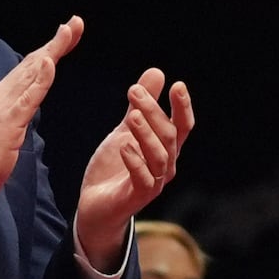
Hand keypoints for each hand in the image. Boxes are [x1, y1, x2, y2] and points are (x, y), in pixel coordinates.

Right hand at [0, 17, 83, 224]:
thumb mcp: (3, 133)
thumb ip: (13, 117)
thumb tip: (23, 108)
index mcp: (1, 100)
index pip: (29, 70)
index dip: (49, 52)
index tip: (67, 35)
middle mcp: (1, 96)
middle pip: (33, 63)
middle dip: (56, 42)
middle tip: (76, 22)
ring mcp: (3, 108)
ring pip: (32, 72)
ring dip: (52, 50)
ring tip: (69, 31)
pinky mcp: (7, 123)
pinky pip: (27, 97)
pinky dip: (40, 79)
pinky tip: (51, 63)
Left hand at [74, 68, 194, 269]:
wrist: (96, 207)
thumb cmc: (115, 169)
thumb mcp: (126, 131)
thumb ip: (141, 106)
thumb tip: (158, 72)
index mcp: (166, 149)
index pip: (181, 126)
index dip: (182, 107)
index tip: (177, 85)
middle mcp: (166, 166)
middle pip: (168, 136)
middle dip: (153, 112)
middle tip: (133, 91)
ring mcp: (154, 183)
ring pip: (159, 156)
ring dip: (146, 134)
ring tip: (132, 115)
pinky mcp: (137, 197)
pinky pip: (143, 180)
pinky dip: (135, 162)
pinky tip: (124, 146)